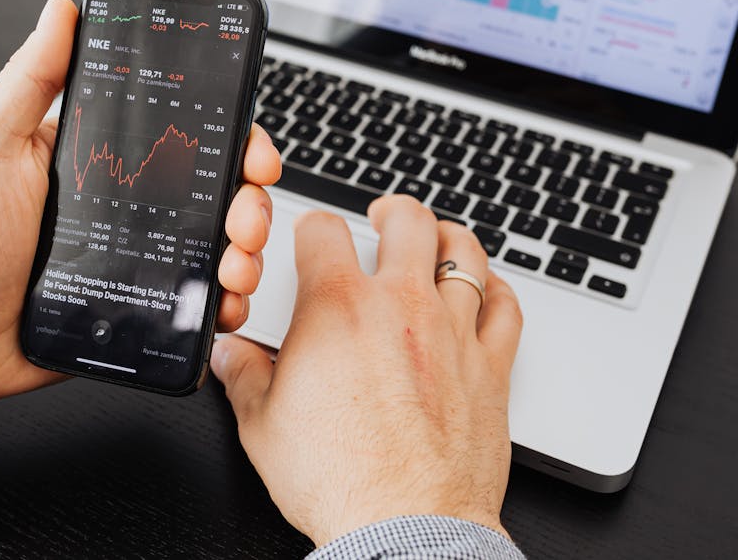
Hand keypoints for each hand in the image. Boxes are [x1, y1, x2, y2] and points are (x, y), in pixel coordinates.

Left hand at [0, 0, 281, 405]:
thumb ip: (30, 77)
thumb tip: (62, 10)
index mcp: (98, 156)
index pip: (179, 130)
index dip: (226, 131)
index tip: (248, 140)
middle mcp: (126, 203)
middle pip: (214, 187)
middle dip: (249, 196)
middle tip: (244, 210)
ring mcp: (136, 256)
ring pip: (218, 243)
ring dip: (247, 248)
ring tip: (235, 260)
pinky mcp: (139, 305)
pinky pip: (197, 301)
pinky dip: (225, 300)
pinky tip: (225, 299)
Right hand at [209, 195, 521, 545]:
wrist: (404, 526)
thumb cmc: (337, 479)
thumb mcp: (262, 425)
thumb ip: (245, 376)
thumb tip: (231, 356)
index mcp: (336, 308)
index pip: (323, 229)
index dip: (313, 225)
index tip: (313, 236)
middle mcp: (399, 306)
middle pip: (407, 220)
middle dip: (392, 211)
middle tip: (384, 217)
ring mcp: (451, 332)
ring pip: (463, 253)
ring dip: (448, 237)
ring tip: (438, 238)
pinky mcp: (490, 366)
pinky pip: (506, 308)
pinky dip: (498, 290)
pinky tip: (489, 290)